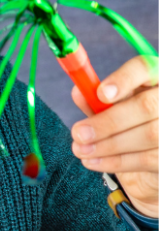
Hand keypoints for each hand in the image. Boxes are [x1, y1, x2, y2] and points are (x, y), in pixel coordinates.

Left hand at [70, 55, 158, 217]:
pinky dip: (116, 162)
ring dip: (108, 145)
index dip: (123, 79)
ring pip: (149, 134)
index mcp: (155, 76)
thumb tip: (78, 92)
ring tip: (80, 150)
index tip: (100, 94)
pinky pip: (148, 158)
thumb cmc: (128, 119)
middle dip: (108, 122)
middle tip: (78, 133)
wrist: (150, 152)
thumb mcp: (112, 105)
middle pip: (147, 106)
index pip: (144, 68)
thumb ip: (96, 100)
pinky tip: (93, 162)